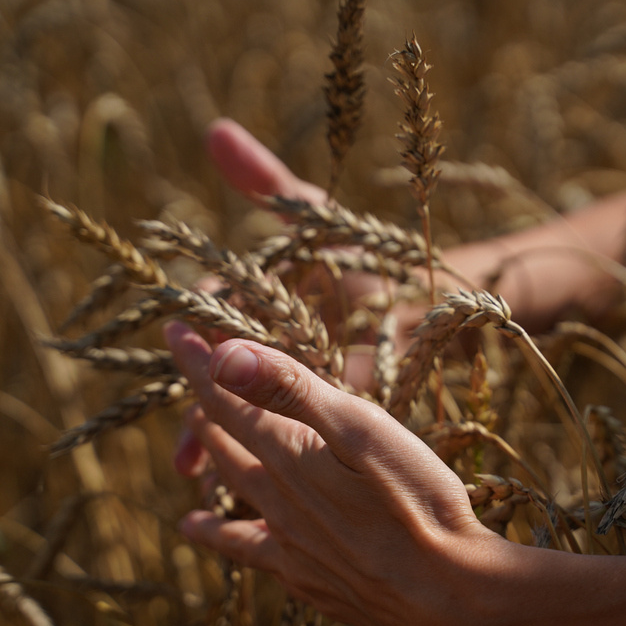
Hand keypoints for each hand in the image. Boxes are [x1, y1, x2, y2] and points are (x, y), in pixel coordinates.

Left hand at [164, 321, 509, 625]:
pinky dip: (220, 536)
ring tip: (186, 459)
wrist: (447, 596)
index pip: (227, 397)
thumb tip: (225, 356)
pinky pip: (248, 550)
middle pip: (225, 441)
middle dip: (204, 403)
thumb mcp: (364, 430)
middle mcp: (277, 499)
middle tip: (192, 380)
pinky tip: (214, 537)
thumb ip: (293, 391)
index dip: (198, 361)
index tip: (173, 328)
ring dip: (210, 464)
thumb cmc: (417, 503)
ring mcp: (289, 543)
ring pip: (232, 493)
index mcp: (290, 455)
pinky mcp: (307, 578)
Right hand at [174, 119, 398, 475]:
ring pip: (254, 420)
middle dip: (203, 416)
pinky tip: (255, 494)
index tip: (179, 346)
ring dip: (230, 451)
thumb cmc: (378, 256)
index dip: (196, 334)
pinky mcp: (329, 416)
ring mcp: (299, 386)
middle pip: (226, 384)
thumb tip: (216, 131)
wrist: (446, 299)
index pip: (220, 321)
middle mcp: (272, 349)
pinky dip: (273, 465)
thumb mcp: (322, 223)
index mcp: (262, 308)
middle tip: (188, 453)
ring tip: (211, 485)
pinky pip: (294, 443)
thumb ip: (269, 185)